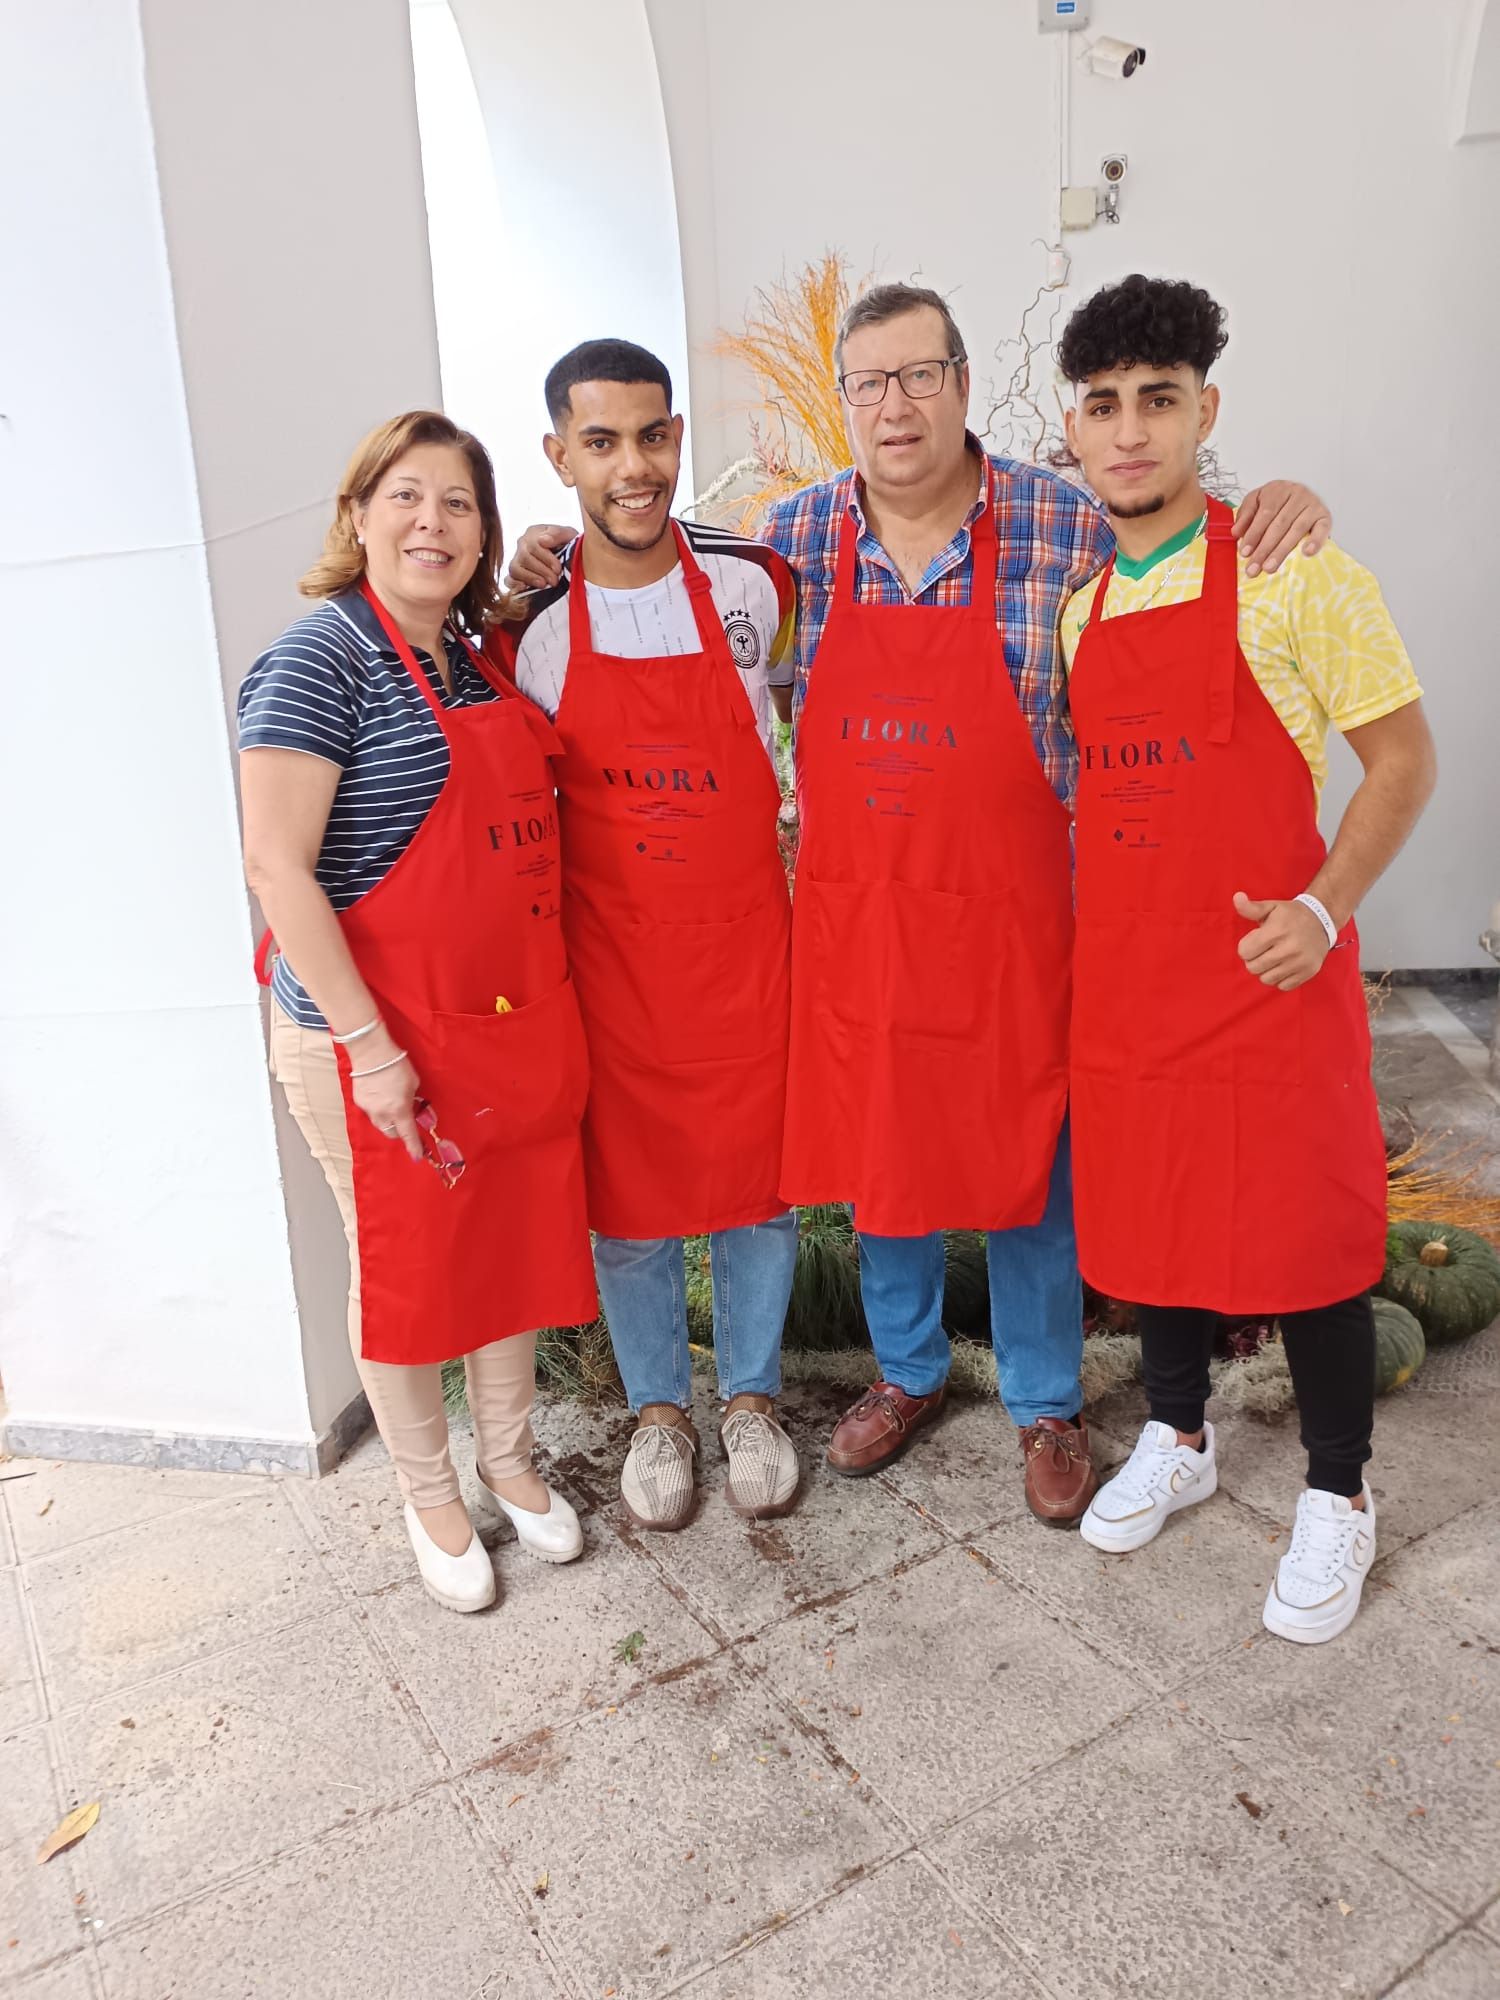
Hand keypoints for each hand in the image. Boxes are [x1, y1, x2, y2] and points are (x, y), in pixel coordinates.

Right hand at [349, 1035, 423, 1159]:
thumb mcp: (413, 1083)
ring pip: (380, 1124)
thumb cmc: (397, 1065)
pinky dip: (377, 1109)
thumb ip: (412, 1099)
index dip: (414, 1146)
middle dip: (399, 1130)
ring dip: (388, 1121)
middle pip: (392, 1133)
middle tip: (405, 1119)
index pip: (408, 1134)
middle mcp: (383, 1113)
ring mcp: (368, 1109)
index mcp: (400, 1110)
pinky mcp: (359, 1102)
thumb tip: (410, 1106)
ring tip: (391, 1106)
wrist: (371, 1053)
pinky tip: (380, 1096)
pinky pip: (371, 1112)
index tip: (417, 1156)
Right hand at [506, 524, 572, 591]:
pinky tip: (526, 587)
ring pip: (515, 568)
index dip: (546, 558)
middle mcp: (522, 545)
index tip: (558, 568)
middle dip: (541, 570)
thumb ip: (557, 534)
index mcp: (533, 534)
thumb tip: (543, 540)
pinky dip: (515, 584)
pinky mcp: (514, 576)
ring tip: (544, 584)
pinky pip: (508, 580)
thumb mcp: (568, 535)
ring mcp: (517, 560)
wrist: (571, 560)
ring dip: (530, 578)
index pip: (533, 544)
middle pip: (524, 557)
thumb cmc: (568, 546)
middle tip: (554, 580)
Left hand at [1232, 891, 1330, 990]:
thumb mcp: (1271, 907)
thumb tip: (1236, 897)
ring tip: (1273, 958)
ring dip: (1266, 970)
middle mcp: (1289, 948)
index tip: (1256, 940)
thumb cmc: (1291, 915)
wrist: (1322, 920)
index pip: (1244, 952)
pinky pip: (1283, 986)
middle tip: (1263, 950)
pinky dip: (1280, 978)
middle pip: (1253, 967)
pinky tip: (1285, 965)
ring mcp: (1300, 962)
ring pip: (1266, 979)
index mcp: (1277, 931)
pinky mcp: (1308, 972)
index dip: (1246, 946)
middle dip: (1254, 959)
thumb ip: (1250, 907)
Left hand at [1233, 482, 1330, 576]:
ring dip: (1282, 551)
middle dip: (1264, 548)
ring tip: (1270, 568)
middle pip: (1279, 524)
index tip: (1244, 552)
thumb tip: (1235, 532)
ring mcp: (1313, 505)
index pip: (1265, 513)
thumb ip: (1246, 515)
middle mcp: (1297, 494)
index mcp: (1277, 490)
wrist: (1303, 497)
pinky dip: (1315, 541)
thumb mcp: (1257, 502)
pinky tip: (1307, 553)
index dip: (1254, 534)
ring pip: (1296, 530)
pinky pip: (1322, 529)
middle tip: (1254, 568)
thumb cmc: (1277, 503)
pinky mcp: (1325, 516)